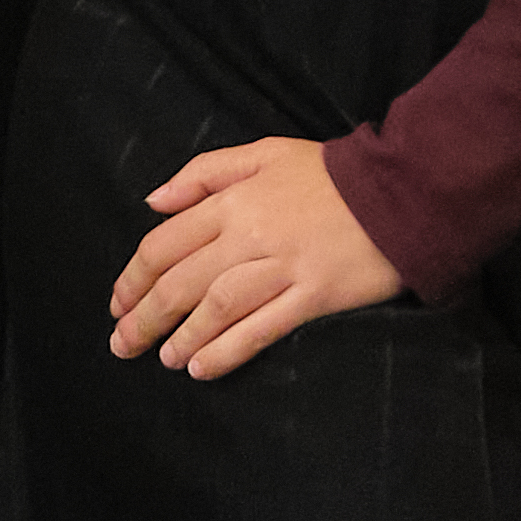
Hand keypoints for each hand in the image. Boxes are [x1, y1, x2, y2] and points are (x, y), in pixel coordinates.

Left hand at [109, 134, 401, 377]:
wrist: (402, 189)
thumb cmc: (330, 174)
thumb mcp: (264, 153)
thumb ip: (205, 173)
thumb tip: (153, 201)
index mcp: (233, 199)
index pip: (165, 244)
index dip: (134, 278)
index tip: (118, 303)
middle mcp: (250, 234)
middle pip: (181, 281)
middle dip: (145, 318)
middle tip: (123, 345)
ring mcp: (283, 267)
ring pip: (216, 307)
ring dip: (182, 337)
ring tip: (165, 359)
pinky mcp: (314, 295)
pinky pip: (261, 328)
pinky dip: (227, 350)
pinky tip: (203, 368)